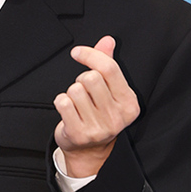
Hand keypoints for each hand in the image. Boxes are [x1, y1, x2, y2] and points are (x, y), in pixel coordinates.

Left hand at [54, 36, 139, 177]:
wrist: (89, 151)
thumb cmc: (99, 115)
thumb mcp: (110, 91)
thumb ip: (108, 64)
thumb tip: (107, 40)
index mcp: (129, 103)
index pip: (109, 69)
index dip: (91, 55)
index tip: (77, 52)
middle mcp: (117, 117)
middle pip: (90, 78)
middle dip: (81, 80)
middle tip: (84, 92)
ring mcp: (99, 127)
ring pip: (75, 90)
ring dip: (71, 94)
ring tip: (78, 105)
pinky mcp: (80, 134)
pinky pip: (63, 103)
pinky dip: (61, 102)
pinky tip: (68, 111)